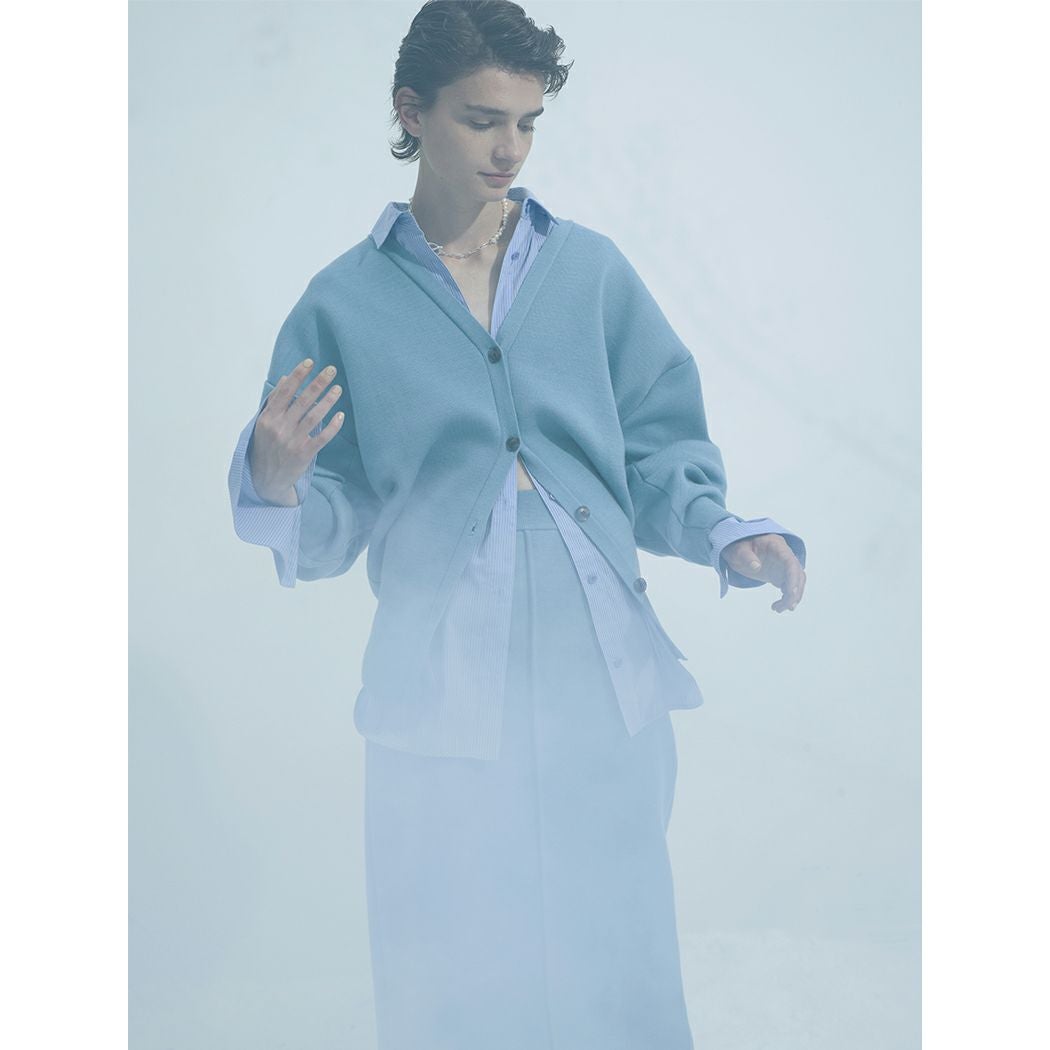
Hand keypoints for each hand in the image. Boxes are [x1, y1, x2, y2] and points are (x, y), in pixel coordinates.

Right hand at [247, 358, 345, 503]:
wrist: (265, 479)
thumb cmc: (265, 447)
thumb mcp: (263, 424)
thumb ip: (274, 402)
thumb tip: (286, 379)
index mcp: (268, 418)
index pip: (285, 392)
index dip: (298, 376)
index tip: (310, 362)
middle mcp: (280, 428)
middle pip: (302, 400)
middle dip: (318, 383)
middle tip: (331, 370)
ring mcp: (292, 441)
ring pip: (314, 416)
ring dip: (328, 401)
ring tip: (338, 388)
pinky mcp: (304, 454)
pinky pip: (321, 437)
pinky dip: (332, 426)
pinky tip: (340, 415)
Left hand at [722, 533, 805, 612]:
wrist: (737, 548)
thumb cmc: (738, 546)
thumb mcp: (737, 550)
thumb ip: (746, 557)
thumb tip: (756, 566)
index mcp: (776, 546)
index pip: (790, 561)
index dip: (793, 576)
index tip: (791, 592)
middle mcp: (784, 555)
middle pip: (797, 573)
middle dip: (795, 591)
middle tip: (785, 606)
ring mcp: (783, 565)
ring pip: (796, 581)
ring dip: (792, 597)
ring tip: (778, 609)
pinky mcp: (780, 574)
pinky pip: (789, 586)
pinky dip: (787, 597)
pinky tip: (779, 606)